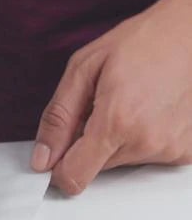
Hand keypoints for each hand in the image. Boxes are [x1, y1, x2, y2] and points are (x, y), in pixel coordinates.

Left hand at [31, 0, 191, 193]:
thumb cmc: (142, 42)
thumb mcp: (83, 69)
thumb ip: (58, 118)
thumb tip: (42, 159)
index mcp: (117, 122)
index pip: (73, 177)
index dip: (58, 168)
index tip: (57, 154)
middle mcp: (146, 142)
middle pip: (94, 168)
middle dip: (87, 144)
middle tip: (101, 108)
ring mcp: (170, 149)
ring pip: (118, 163)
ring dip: (113, 141)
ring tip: (129, 105)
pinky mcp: (185, 152)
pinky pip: (144, 158)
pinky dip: (138, 141)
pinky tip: (148, 113)